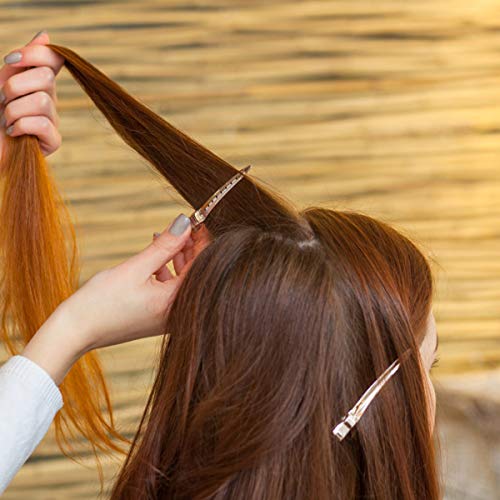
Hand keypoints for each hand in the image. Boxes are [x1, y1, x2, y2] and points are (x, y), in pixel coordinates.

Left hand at [0, 30, 63, 158]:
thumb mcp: (1, 81)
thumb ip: (23, 60)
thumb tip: (46, 35)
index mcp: (38, 83)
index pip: (53, 58)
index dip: (34, 54)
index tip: (9, 61)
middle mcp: (49, 100)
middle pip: (46, 78)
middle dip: (15, 86)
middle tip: (2, 100)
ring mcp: (53, 121)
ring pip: (42, 101)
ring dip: (14, 110)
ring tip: (5, 120)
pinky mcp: (52, 141)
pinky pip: (43, 124)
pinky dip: (21, 126)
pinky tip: (12, 132)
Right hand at [22, 215, 211, 383]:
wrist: (76, 332)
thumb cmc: (102, 303)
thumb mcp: (136, 268)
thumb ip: (165, 246)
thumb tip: (185, 223)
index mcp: (177, 303)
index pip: (202, 266)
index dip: (201, 241)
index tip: (197, 221)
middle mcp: (179, 313)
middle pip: (194, 273)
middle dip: (188, 248)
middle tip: (182, 226)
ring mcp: (169, 317)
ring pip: (181, 280)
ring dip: (176, 257)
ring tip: (166, 237)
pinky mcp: (158, 317)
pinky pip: (170, 289)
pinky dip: (166, 271)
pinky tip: (156, 256)